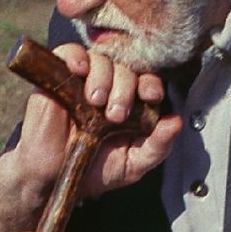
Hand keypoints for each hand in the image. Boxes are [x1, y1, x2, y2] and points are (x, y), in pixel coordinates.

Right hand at [0, 42, 181, 231]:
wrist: (54, 179)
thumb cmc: (93, 171)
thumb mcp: (133, 165)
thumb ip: (157, 147)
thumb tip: (177, 122)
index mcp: (129, 103)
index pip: (145, 81)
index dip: (150, 84)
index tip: (151, 96)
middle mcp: (108, 87)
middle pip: (124, 68)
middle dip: (125, 87)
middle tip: (115, 115)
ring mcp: (81, 81)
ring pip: (100, 59)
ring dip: (103, 77)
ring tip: (96, 103)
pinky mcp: (56, 77)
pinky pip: (68, 52)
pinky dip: (76, 56)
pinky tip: (79, 71)